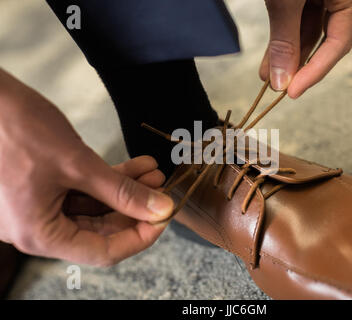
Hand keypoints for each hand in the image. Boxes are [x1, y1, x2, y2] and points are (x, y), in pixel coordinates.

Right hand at [0, 69, 173, 265]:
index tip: (164, 215)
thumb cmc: (15, 129)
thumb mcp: (78, 164)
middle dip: (135, 208)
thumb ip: (122, 191)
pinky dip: (109, 181)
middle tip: (161, 189)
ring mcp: (37, 208)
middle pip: (101, 230)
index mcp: (39, 234)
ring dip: (125, 191)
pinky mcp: (41, 188)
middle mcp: (37, 228)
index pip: (103, 251)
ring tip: (153, 173)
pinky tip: (136, 167)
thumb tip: (160, 208)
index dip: (140, 236)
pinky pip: (82, 192)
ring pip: (95, 208)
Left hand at [260, 0, 351, 97]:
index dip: (315, 71)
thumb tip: (281, 79)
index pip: (340, 42)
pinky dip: (281, 37)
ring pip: (305, 31)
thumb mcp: (286, 2)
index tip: (293, 92)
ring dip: (286, 55)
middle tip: (279, 87)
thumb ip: (285, 38)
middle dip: (297, 66)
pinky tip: (270, 58)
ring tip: (269, 76)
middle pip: (323, 40)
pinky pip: (294, 19)